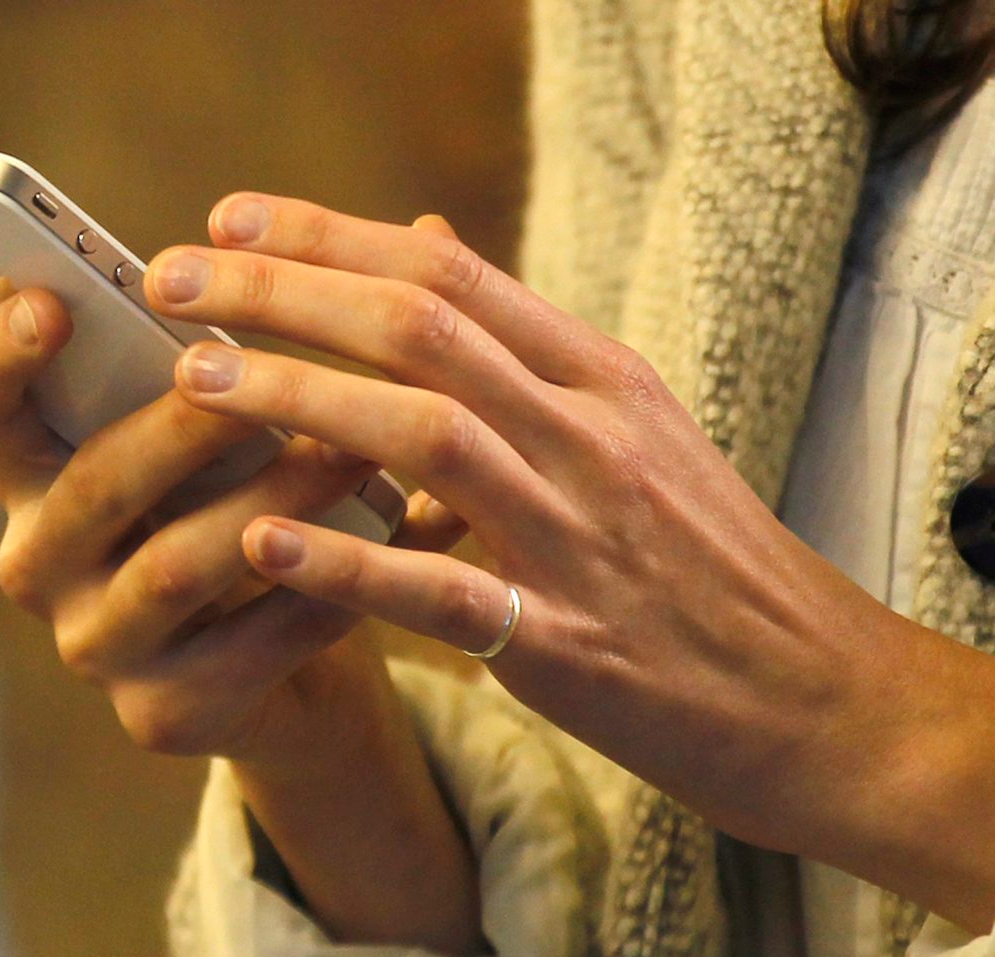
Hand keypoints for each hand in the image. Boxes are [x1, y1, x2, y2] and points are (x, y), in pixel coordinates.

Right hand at [0, 284, 483, 954]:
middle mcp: (43, 555)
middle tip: (262, 376)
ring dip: (275, 503)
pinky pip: (251, 645)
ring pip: (178, 564)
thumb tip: (432, 231)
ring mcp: (96, 643)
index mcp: (41, 464)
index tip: (51, 303)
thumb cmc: (267, 507)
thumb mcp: (265, 418)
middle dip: (185, 426)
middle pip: (91, 482)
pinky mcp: (163, 715)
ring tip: (359, 456)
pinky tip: (396, 550)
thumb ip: (310, 332)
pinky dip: (327, 588)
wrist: (298, 665)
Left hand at [144, 194, 994, 931]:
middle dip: (285, 293)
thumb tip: (425, 243)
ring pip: (427, 434)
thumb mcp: (638, 429)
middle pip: (421, 330)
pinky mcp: (572, 644)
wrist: (822, 696)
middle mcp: (593, 438)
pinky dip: (352, 562)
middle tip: (172, 281)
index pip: (451, 276)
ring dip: (300, 399)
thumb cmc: (714, 565)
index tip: (231, 222)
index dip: (331, 237)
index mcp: (606, 381)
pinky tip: (265, 543)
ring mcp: (584, 538)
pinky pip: (446, 592)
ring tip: (196, 384)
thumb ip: (526, 346)